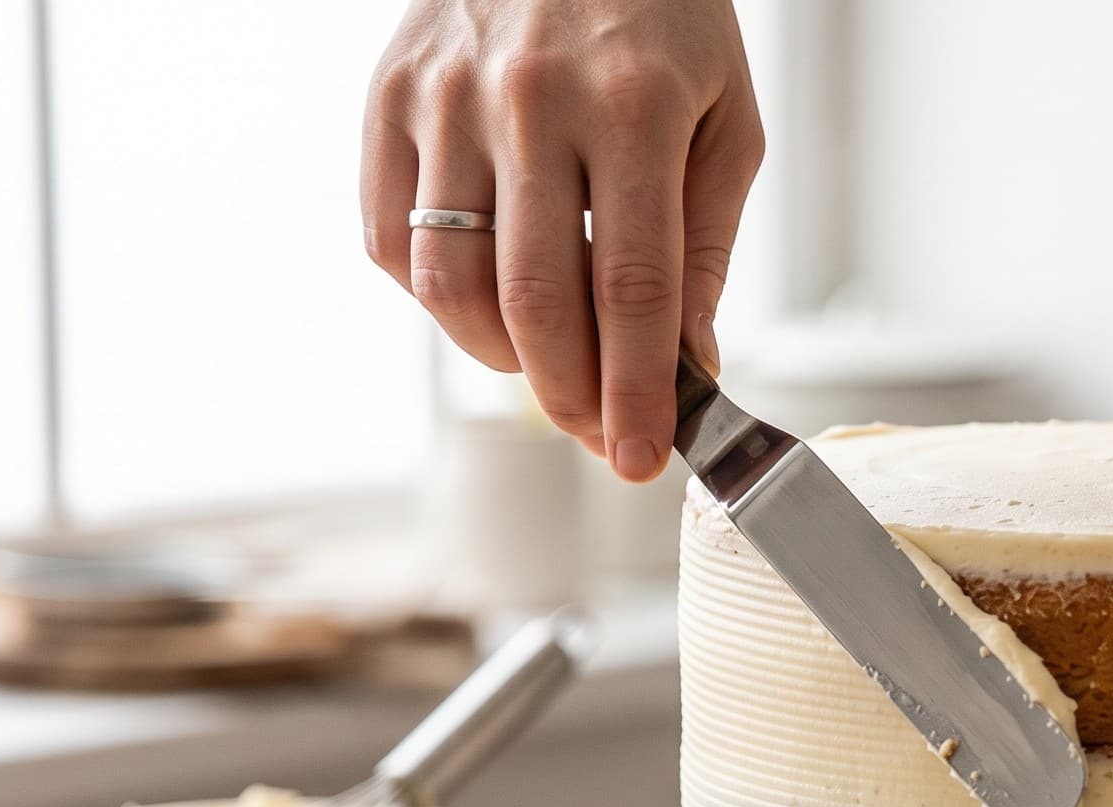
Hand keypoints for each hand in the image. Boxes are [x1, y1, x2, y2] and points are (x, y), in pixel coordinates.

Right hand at [363, 0, 764, 480]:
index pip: (633, 287)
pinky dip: (434, 299)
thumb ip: (704, 243)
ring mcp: (447, 98)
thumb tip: (686, 363)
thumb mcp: (724, 116)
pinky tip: (485, 304)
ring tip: (547, 368)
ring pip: (451, 282)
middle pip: (535, 300)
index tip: (642, 457)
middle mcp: (530, 102)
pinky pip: (391, 238)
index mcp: (632, 106)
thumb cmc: (661, 18)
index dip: (635, 390)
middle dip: (569, 396)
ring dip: (500, 358)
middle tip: (596, 437)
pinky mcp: (388, 96)